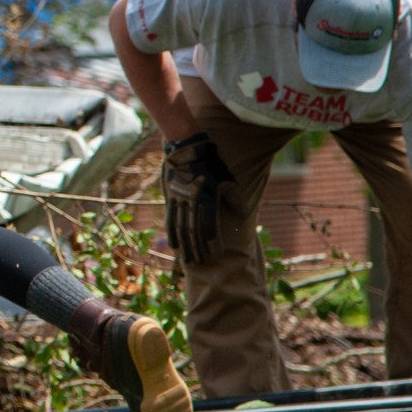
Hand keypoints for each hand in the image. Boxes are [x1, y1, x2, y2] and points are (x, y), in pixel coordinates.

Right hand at [162, 133, 235, 264]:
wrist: (187, 148)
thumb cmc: (212, 162)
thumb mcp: (227, 178)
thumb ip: (234, 198)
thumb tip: (241, 216)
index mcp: (208, 198)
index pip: (209, 226)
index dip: (213, 243)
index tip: (217, 255)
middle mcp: (192, 201)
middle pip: (194, 231)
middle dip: (199, 249)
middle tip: (202, 264)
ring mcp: (179, 200)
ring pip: (181, 228)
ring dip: (186, 246)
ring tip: (189, 261)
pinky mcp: (171, 198)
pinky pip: (171, 219)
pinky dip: (173, 234)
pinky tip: (175, 246)